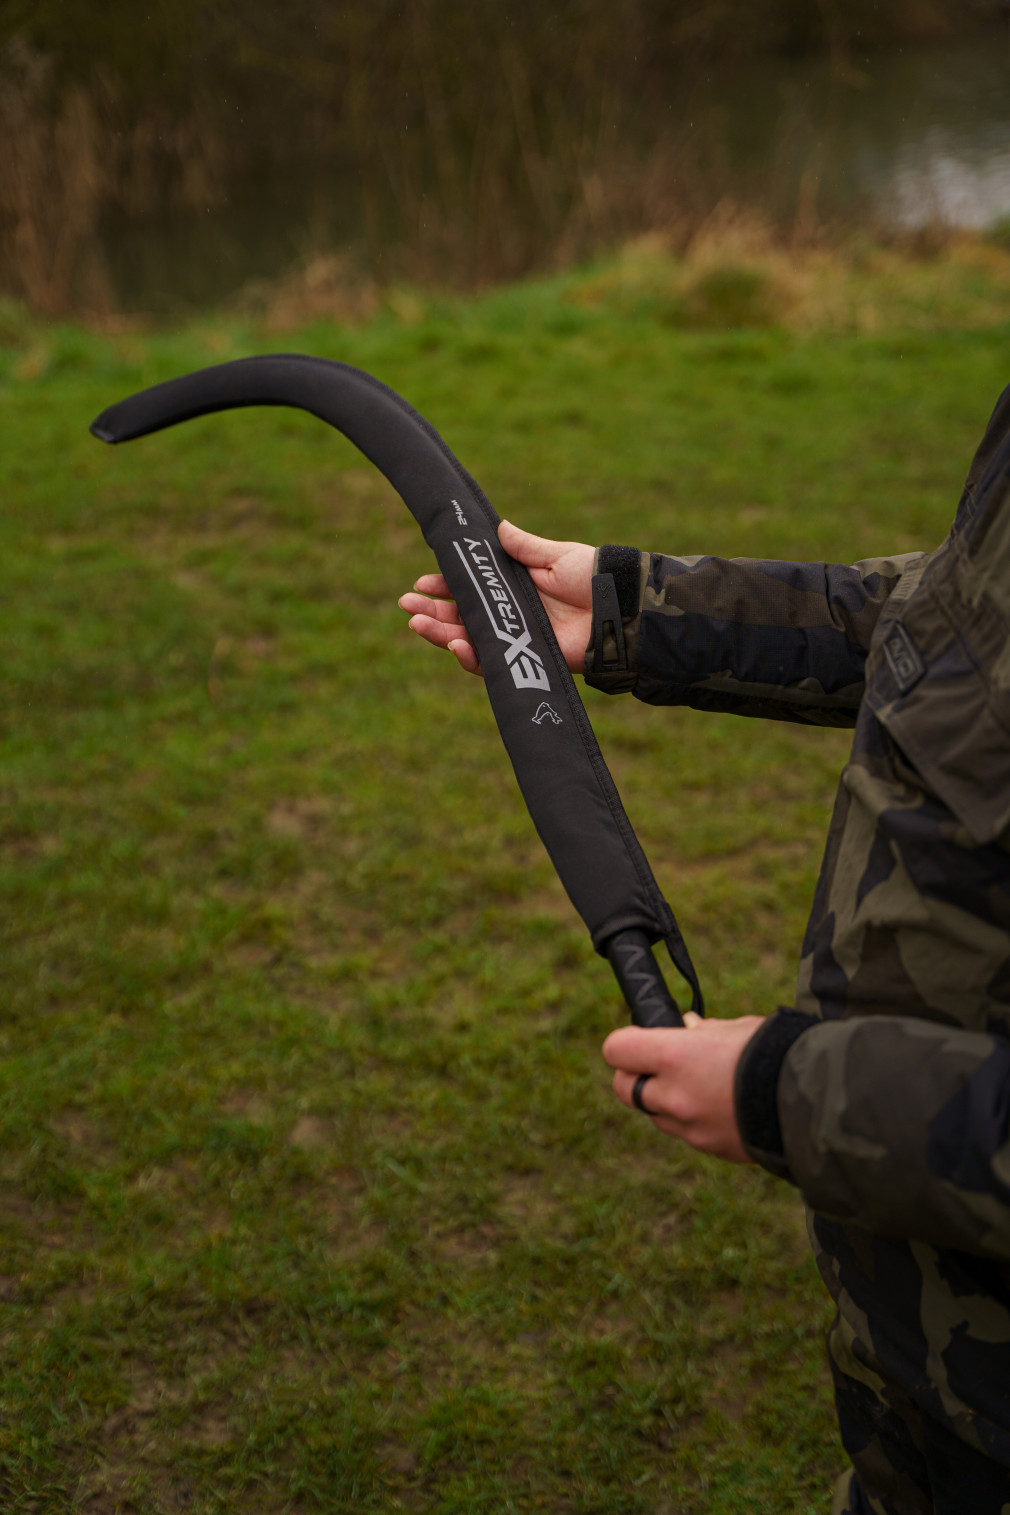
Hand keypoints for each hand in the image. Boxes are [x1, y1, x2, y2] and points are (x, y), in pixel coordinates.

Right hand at [398, 519, 594, 675]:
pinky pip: (491, 663)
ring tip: (418, 624)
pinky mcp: (526, 659)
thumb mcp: (555, 555)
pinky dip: (470, 657)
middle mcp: (513, 614)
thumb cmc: (593, 577)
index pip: (472, 589)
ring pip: (470, 640)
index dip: (445, 587)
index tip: (422, 583)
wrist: (622, 608)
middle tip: (407, 607)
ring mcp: (517, 638)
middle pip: (463, 617)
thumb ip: (524, 547)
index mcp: (516, 587)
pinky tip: (454, 644)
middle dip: (432, 613)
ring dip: (441, 634)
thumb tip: (497, 528)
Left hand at [602, 1012, 764, 1162]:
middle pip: (623, 1089)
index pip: (616, 1049)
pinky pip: (688, 1134)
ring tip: (701, 1084)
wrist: (818, 1101)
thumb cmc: (777, 1052)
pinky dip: (694, 1121)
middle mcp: (674, 1096)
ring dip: (666, 1100)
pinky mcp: (712, 1150)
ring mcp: (691, 1129)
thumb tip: (688, 1028)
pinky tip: (724, 1106)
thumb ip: (704, 1031)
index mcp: (674, 1057)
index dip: (626, 1042)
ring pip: (656, 1115)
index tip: (642, 1038)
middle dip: (634, 1076)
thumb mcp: (738, 1028)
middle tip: (658, 1064)